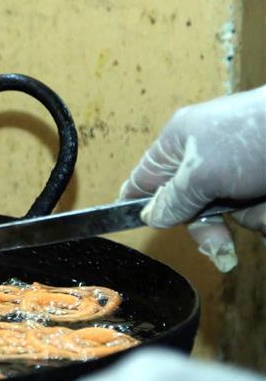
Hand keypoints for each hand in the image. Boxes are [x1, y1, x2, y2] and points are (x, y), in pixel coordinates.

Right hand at [119, 87, 265, 271]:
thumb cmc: (254, 136)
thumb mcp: (201, 171)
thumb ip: (172, 199)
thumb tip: (151, 216)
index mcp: (180, 142)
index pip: (145, 178)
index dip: (138, 203)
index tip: (129, 227)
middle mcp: (207, 160)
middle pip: (186, 209)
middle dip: (205, 228)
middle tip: (219, 244)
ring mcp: (239, 175)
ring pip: (224, 218)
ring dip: (247, 219)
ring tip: (263, 204)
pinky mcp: (263, 189)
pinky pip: (256, 218)